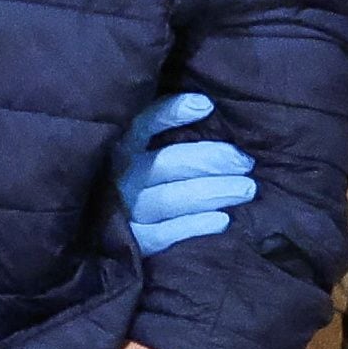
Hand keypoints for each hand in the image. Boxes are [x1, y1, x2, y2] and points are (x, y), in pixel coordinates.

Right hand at [117, 92, 256, 255]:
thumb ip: (160, 132)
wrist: (101, 233)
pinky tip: (223, 220)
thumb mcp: (137, 150)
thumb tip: (206, 108)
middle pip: (167, 163)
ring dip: (212, 192)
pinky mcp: (132, 242)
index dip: (171, 112)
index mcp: (118, 147)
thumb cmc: (133, 181)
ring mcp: (123, 211)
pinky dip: (194, 226)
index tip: (206, 106)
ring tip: (247, 189)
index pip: (143, 123)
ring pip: (170, 199)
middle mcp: (119, 177)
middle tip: (245, 162)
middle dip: (211, 160)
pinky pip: (164, 235)